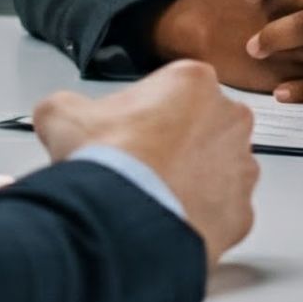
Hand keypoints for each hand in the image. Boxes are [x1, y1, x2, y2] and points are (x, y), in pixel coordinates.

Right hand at [32, 60, 258, 267]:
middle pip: (203, 123)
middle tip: (140, 159)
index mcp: (193, 81)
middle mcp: (228, 119)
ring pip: (219, 167)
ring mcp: (241, 168)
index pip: (171, 87)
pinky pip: (222, 210)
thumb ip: (68, 105)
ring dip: (192, 176)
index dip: (144, 109)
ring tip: (152, 191)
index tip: (127, 126)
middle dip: (177, 139)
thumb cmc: (108, 163)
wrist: (123, 220)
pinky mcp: (242, 212)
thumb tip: (60, 113)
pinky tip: (167, 216)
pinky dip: (199, 214)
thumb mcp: (61, 112)